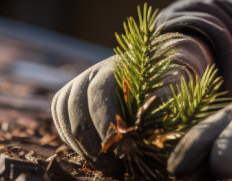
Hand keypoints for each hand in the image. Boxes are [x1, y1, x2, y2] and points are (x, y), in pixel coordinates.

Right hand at [51, 34, 212, 175]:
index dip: (105, 121)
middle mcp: (93, 70)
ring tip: (101, 164)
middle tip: (112, 167)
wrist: (157, 64)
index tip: (120, 147)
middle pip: (76, 107)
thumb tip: (154, 133)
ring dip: (79, 144)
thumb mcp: (172, 87)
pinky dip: (69, 138)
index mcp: (117, 66)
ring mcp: (79, 82)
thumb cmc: (168, 80)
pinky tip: (88, 153)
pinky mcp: (71, 95)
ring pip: (63, 113)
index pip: (99, 92)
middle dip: (92, 142)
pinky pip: (59, 117)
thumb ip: (164, 105)